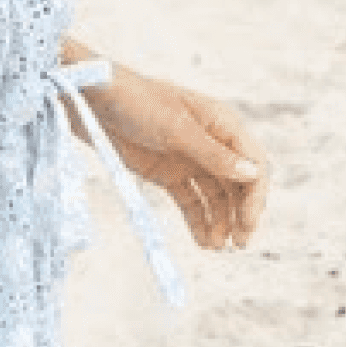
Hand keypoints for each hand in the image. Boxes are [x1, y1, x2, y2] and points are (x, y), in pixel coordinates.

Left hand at [81, 64, 269, 249]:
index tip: (248, 222)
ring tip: (216, 246)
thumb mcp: (176, 128)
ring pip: (216, 196)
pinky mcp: (168, 174)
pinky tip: (202, 240)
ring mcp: (190, 159)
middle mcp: (211, 142)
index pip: (253, 162)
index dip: (255, 194)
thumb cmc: (135, 100)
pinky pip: (190, 201)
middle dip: (241, 212)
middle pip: (238, 183)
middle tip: (239, 242)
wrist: (90, 101)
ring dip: (220, 220)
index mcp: (221, 123)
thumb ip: (213, 154)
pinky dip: (198, 220)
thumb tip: (251, 173)